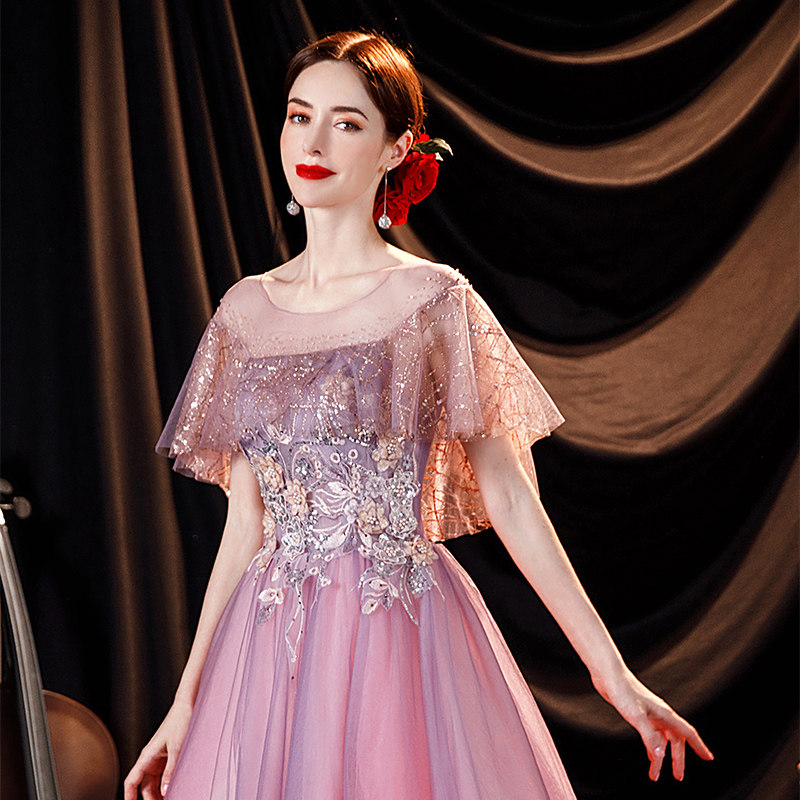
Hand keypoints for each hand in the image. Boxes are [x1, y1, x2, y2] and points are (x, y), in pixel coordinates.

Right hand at [123, 699, 192, 798]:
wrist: (188, 706)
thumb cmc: (181, 721)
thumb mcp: (177, 749)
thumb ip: (170, 771)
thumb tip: (164, 791)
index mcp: (147, 756)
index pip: (131, 781)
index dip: (128, 795)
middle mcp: (150, 758)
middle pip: (144, 786)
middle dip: (150, 799)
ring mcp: (159, 758)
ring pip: (154, 782)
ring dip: (159, 793)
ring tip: (169, 799)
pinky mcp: (168, 757)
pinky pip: (163, 776)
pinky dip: (166, 785)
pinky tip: (173, 791)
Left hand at [595, 668, 713, 780]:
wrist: (608, 675)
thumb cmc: (622, 690)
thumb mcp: (636, 716)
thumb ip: (648, 736)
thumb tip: (660, 756)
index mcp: (665, 714)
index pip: (687, 732)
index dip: (699, 745)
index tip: (708, 758)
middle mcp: (660, 714)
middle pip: (675, 740)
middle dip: (678, 759)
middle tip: (678, 777)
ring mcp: (650, 714)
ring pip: (662, 739)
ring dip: (660, 757)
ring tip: (655, 773)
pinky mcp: (639, 714)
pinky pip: (652, 735)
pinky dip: (652, 747)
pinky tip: (649, 756)